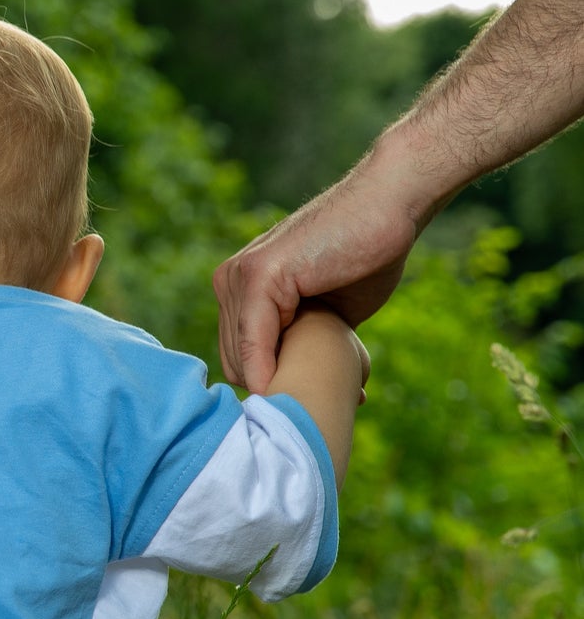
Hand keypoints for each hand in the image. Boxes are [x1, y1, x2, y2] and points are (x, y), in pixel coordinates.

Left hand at [214, 161, 417, 392]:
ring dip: (280, 386)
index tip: (311, 409)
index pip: (237, 361)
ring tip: (327, 394)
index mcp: (240, 290)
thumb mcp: (323, 314)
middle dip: (276, 390)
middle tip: (326, 405)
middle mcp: (230, 282)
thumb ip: (299, 341)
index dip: (272, 388)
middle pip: (236, 366)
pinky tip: (296, 390)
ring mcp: (239, 277)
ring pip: (241, 361)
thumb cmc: (365, 258)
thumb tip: (296, 391)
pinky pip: (252, 344)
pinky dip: (269, 373)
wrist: (388, 208)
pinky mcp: (258, 275)